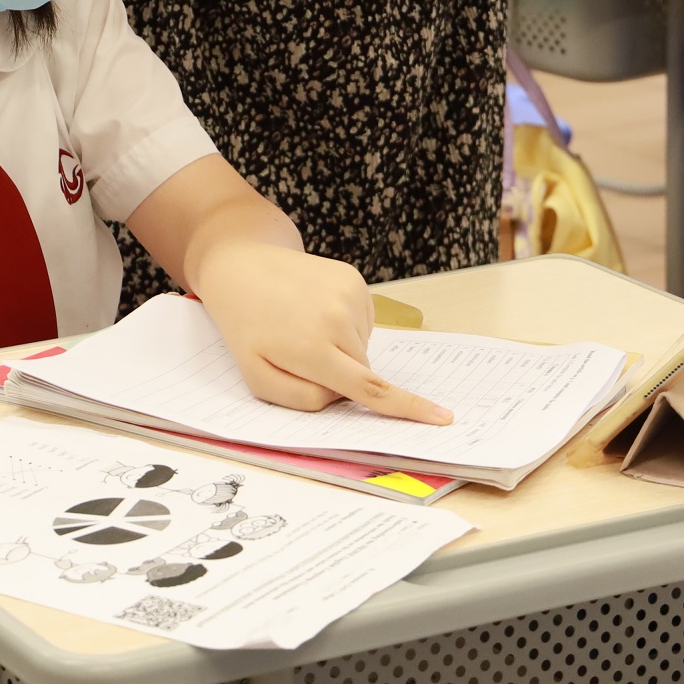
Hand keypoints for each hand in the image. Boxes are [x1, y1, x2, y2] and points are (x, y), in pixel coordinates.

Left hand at [187, 243, 452, 422]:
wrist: (240, 265)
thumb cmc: (245, 327)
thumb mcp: (257, 378)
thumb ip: (302, 399)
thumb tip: (341, 396)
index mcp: (312, 349)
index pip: (370, 389)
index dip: (408, 407)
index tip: (443, 418)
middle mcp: (336, 319)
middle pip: (361, 370)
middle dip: (340, 374)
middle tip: (298, 352)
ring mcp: (348, 294)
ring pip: (361, 347)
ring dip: (340, 347)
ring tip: (301, 325)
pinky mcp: (353, 279)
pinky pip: (361, 322)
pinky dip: (343, 324)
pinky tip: (313, 309)